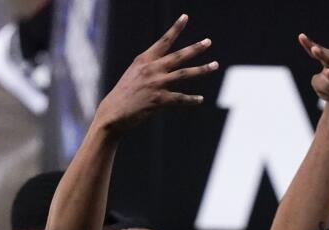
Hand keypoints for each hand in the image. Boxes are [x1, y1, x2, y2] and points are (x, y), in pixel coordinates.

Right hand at [94, 14, 217, 134]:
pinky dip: (192, 100)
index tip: (185, 17)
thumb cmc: (124, 94)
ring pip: (184, 74)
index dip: (175, 28)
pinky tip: (200, 99)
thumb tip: (167, 64)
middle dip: (195, 48)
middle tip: (208, 42)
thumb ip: (150, 67)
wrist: (113, 113)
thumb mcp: (134, 74)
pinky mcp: (160, 100)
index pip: (163, 41)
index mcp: (144, 60)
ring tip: (215, 65)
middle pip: (179, 56)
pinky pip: (181, 98)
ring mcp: (157, 84)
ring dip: (202, 69)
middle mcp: (152, 69)